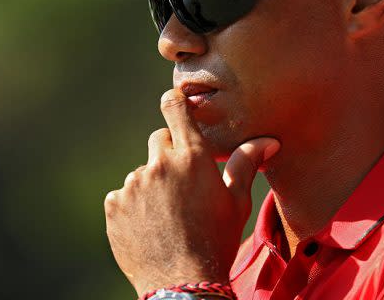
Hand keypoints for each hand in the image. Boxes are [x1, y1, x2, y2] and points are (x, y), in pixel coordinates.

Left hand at [104, 88, 280, 296]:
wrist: (184, 283)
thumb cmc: (217, 241)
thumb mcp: (237, 202)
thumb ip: (246, 163)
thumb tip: (269, 140)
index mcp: (192, 157)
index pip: (174, 107)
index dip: (174, 101)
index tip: (176, 103)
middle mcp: (159, 164)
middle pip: (159, 140)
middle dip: (170, 155)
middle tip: (184, 185)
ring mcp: (134, 184)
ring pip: (143, 172)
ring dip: (153, 184)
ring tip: (169, 215)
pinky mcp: (115, 204)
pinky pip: (124, 194)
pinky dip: (134, 205)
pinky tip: (151, 226)